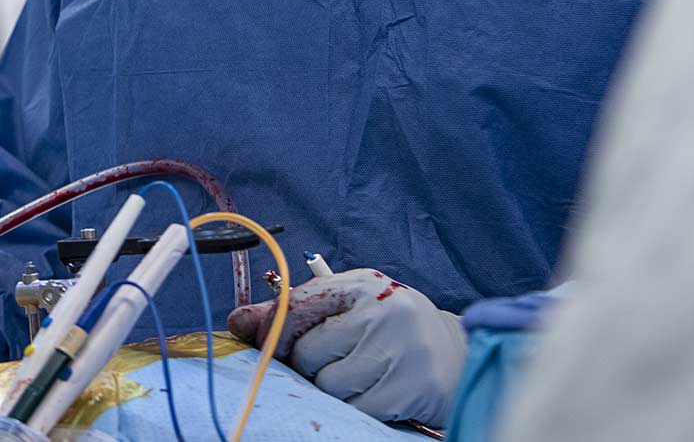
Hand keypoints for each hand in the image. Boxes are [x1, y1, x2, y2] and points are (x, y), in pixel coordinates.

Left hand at [227, 269, 466, 427]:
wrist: (457, 355)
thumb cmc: (390, 329)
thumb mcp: (348, 307)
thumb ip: (294, 311)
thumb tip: (236, 322)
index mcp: (363, 284)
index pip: (297, 304)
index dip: (275, 330)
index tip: (270, 344)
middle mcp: (384, 311)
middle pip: (309, 353)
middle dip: (311, 365)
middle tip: (335, 362)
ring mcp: (400, 350)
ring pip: (329, 384)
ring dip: (335, 388)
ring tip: (360, 376)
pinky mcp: (410, 387)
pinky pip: (357, 408)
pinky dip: (360, 406)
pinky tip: (378, 392)